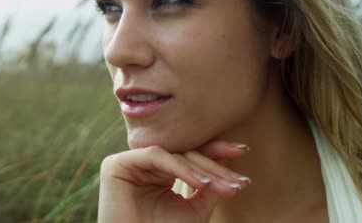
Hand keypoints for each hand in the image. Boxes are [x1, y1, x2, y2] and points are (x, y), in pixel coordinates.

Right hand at [98, 141, 250, 222]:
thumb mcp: (194, 210)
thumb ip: (209, 186)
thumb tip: (230, 161)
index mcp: (160, 169)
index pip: (191, 154)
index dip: (217, 151)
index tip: (243, 151)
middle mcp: (145, 162)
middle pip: (185, 153)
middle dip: (215, 166)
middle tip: (240, 181)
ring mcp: (131, 161)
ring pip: (174, 154)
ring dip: (202, 169)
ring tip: (222, 186)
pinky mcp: (117, 164)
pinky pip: (156, 156)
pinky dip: (181, 168)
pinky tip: (202, 183)